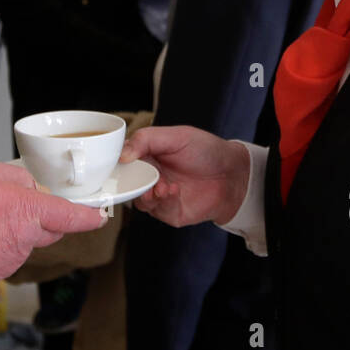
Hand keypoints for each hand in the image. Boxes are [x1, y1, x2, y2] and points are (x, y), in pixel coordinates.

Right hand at [0, 160, 106, 281]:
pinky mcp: (0, 271)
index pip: (70, 216)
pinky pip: (10, 255)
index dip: (88, 217)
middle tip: (20, 206)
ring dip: (17, 232)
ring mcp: (14, 258)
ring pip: (28, 242)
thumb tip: (31, 189)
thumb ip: (18, 179)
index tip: (100, 216)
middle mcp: (27, 238)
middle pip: (51, 230)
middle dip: (45, 219)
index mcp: (29, 211)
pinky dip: (1, 245)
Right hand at [120, 125, 249, 227]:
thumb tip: (122, 155)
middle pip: (126, 185)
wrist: (233, 173)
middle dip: (128, 184)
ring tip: (160, 186)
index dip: (116, 164)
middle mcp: (150, 177)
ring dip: (146, 194)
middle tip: (136, 179)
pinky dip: (163, 201)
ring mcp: (159, 196)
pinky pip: (158, 211)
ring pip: (139, 201)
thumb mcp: (176, 136)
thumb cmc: (206, 151)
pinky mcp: (170, 212)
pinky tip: (173, 191)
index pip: (122, 161)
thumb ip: (146, 140)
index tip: (116, 163)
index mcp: (147, 157)